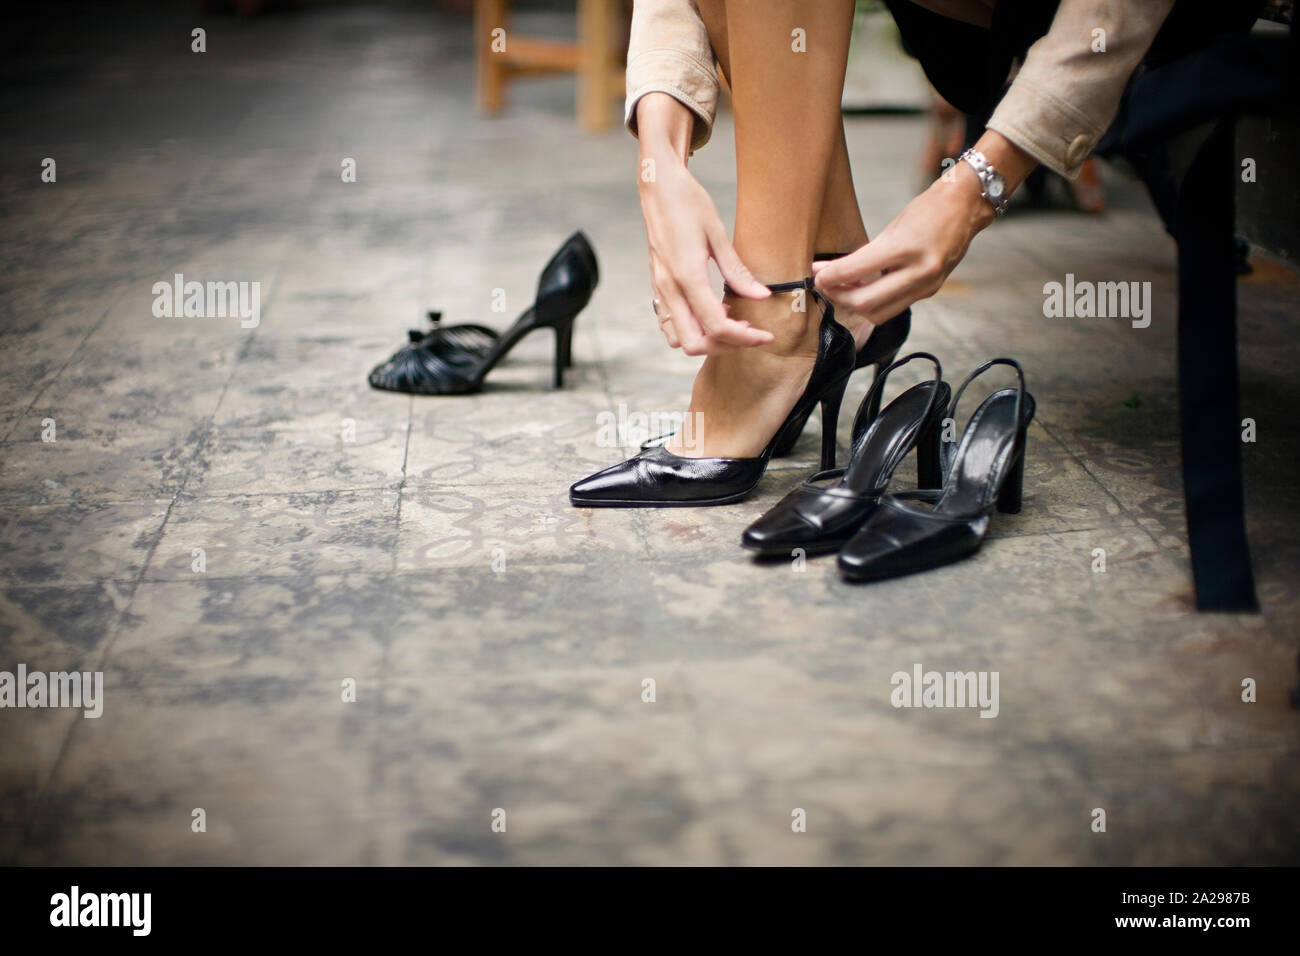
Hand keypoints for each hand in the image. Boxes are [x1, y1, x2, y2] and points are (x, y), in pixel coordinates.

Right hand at [636, 94, 772, 355]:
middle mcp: (669, 289)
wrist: (658, 186)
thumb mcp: (718, 234)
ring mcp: (660, 290)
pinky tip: (712, 311)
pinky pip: (670, 324)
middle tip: (749, 333)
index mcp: (687, 276)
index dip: (744, 337)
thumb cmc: (689, 203)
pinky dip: (691, 329)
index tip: (766, 335)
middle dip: (725, 346)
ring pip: (678, 339)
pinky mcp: (658, 287)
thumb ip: (738, 272)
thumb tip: (763, 296)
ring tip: (731, 322)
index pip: (716, 325)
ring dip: (706, 340)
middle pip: (694, 343)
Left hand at [811, 170, 992, 323]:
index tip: (816, 274)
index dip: (829, 277)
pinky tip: (864, 288)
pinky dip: (873, 303)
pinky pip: (893, 308)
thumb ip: (862, 255)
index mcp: (906, 248)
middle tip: (825, 285)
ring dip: (855, 305)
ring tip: (843, 288)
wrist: (966, 207)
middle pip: (864, 303)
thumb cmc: (927, 210)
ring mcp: (926, 286)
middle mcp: (919, 272)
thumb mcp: (892, 227)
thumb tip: (828, 272)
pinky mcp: (929, 292)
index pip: (855, 271)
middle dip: (838, 297)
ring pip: (878, 314)